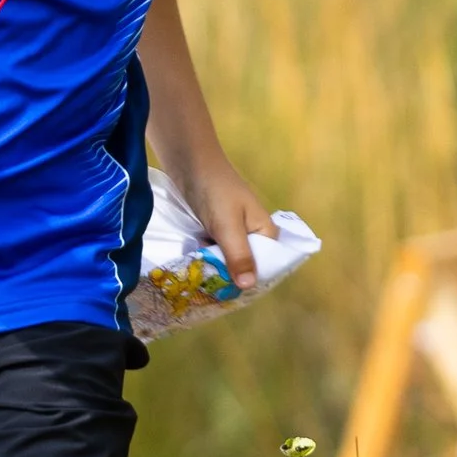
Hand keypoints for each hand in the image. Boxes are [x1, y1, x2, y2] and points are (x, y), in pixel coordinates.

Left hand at [182, 157, 274, 291]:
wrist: (190, 161)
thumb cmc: (215, 190)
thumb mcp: (227, 226)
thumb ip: (239, 256)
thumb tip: (249, 287)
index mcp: (266, 233)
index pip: (264, 268)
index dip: (247, 282)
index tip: (226, 295)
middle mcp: (253, 234)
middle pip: (245, 266)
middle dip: (227, 276)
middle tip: (207, 289)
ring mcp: (234, 232)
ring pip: (227, 260)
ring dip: (214, 268)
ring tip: (198, 281)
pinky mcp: (217, 229)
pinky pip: (215, 251)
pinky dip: (206, 257)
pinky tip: (194, 265)